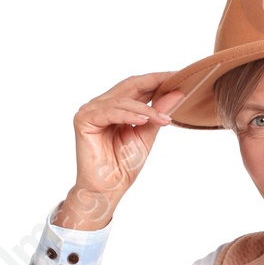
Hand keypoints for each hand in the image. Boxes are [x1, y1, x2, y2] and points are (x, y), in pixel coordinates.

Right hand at [54, 72, 185, 229]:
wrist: (108, 188)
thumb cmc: (124, 165)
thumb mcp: (146, 134)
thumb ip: (158, 114)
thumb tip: (178, 94)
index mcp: (116, 106)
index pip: (138, 87)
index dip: (157, 80)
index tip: (179, 76)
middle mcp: (102, 104)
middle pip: (129, 85)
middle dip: (154, 82)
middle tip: (175, 79)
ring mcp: (91, 110)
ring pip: (122, 101)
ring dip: (146, 109)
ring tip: (164, 118)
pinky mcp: (84, 119)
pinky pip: (110, 112)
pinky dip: (128, 115)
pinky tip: (143, 120)